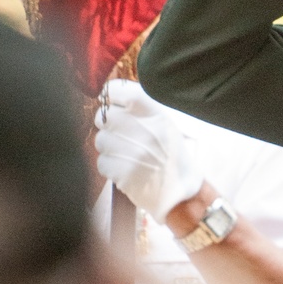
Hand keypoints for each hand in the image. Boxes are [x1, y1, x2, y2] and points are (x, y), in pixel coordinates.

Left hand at [94, 79, 203, 221]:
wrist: (181, 191)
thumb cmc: (171, 156)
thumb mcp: (165, 125)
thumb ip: (140, 111)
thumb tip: (109, 99)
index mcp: (155, 114)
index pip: (119, 92)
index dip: (110, 96)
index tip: (110, 102)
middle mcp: (144, 130)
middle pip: (104, 117)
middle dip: (107, 126)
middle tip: (119, 136)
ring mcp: (132, 152)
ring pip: (100, 140)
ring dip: (109, 148)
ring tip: (125, 155)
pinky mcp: (123, 172)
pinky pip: (102, 162)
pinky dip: (110, 167)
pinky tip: (125, 169)